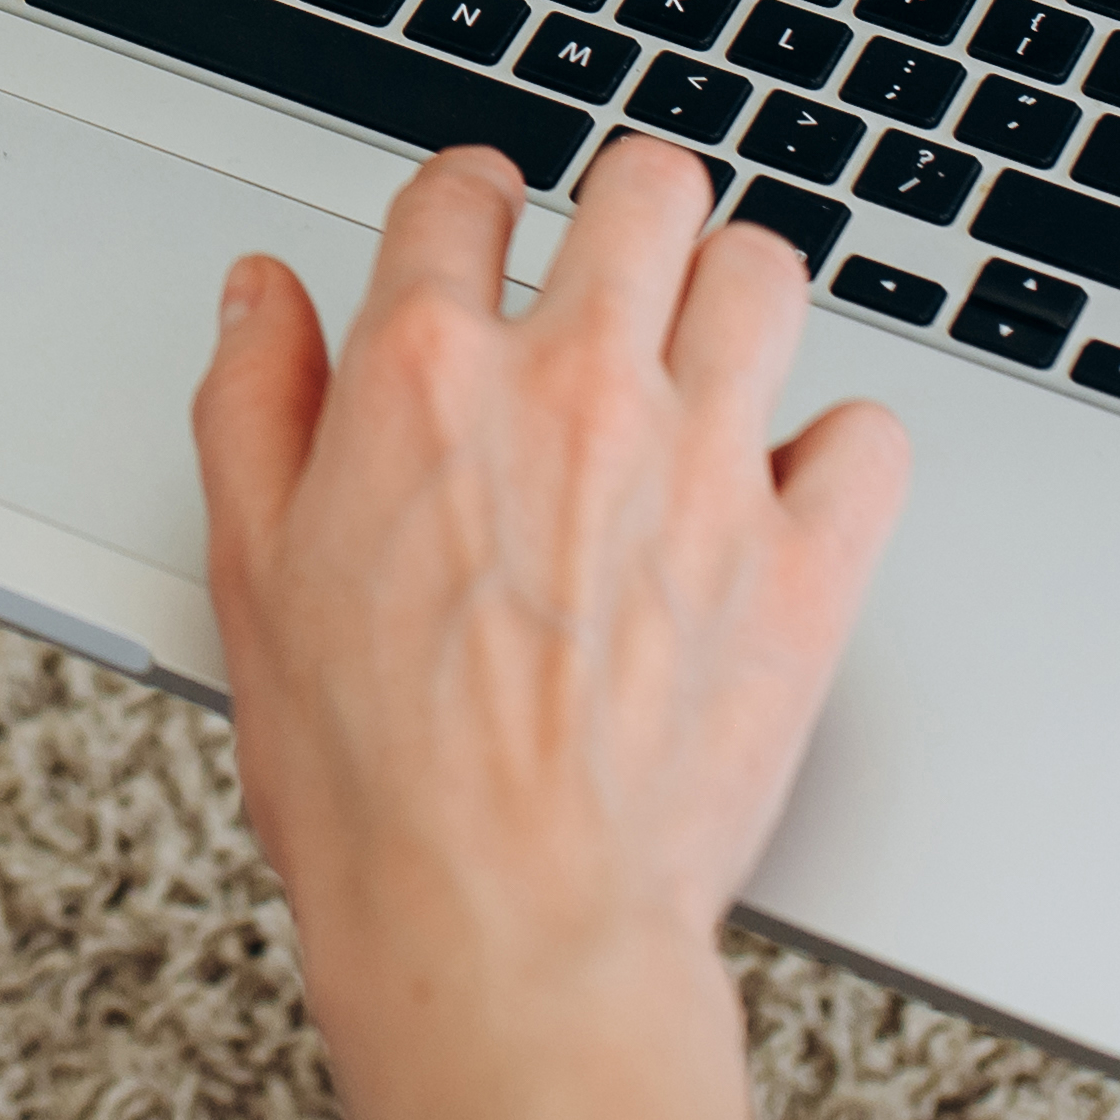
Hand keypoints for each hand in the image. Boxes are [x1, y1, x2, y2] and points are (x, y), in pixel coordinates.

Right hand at [198, 140, 911, 1119]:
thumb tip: (263, 298)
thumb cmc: (374, 788)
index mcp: (428, 378)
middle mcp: (577, 391)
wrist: (505, 932)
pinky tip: (787, 486)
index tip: (481, 219)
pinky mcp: (806, 565)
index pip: (461, 191)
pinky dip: (836, 450)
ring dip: (733, 297)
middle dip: (627, 207)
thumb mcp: (251, 577)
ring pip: (766, 275)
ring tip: (706, 351)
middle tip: (615, 260)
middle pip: (646, 188)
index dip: (469, 195)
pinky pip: (868, 437)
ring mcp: (706, 469)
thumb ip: (255, 406)